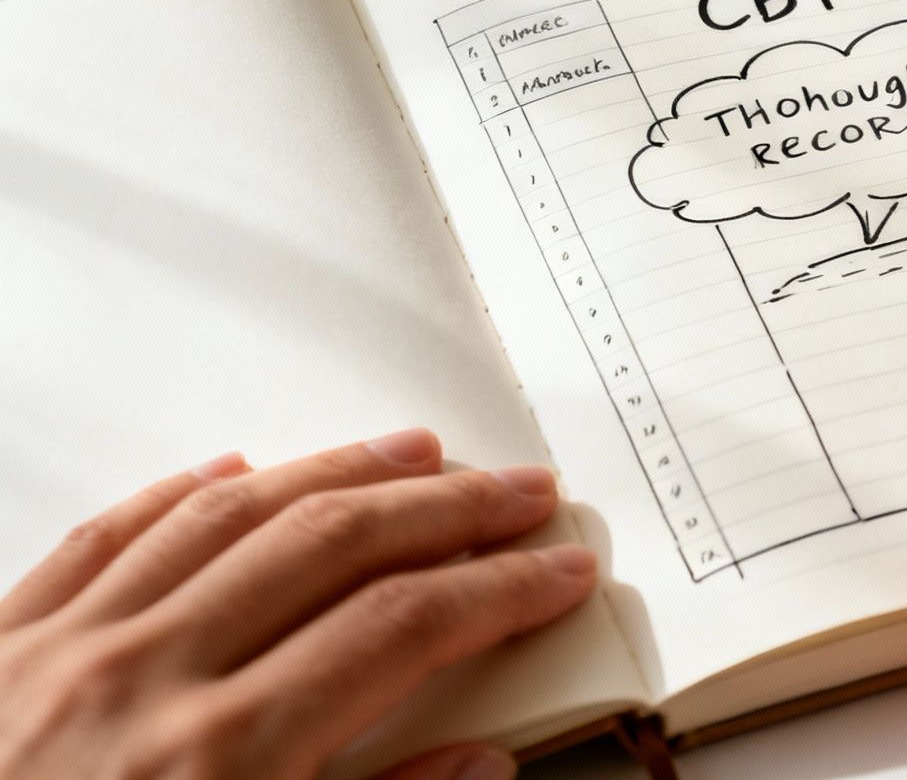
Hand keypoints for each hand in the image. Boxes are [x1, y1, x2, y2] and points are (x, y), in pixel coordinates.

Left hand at [0, 430, 596, 779]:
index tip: (554, 570)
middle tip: (519, 494)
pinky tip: (234, 470)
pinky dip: (180, 494)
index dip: (498, 589)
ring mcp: (59, 654)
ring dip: (338, 471)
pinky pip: (103, 538)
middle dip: (448, 510)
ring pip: (228, 513)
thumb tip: (474, 770)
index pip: (402, 629)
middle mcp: (143, 682)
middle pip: (334, 546)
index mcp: (221, 763)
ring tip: (414, 453)